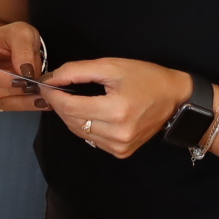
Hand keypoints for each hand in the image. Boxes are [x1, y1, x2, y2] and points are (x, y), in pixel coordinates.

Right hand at [0, 20, 48, 110]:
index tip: (22, 80)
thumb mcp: (21, 33)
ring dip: (19, 100)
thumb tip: (25, 72)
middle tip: (35, 86)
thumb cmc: (10, 36)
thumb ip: (23, 49)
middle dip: (10, 91)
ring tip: (41, 94)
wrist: (10, 43)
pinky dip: (23, 104)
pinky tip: (39, 100)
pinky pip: (6, 105)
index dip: (0, 78)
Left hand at [40, 59, 195, 158]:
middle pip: (71, 121)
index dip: (52, 95)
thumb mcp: (111, 66)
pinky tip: (91, 113)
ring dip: (70, 116)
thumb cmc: (146, 78)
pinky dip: (85, 126)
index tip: (44, 85)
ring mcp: (119, 146)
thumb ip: (77, 71)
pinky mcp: (121, 153)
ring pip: (79, 132)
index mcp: (116, 110)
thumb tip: (50, 78)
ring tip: (73, 99)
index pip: (70, 106)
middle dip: (59, 105)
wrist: (175, 98)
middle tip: (56, 89)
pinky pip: (92, 140)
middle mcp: (118, 133)